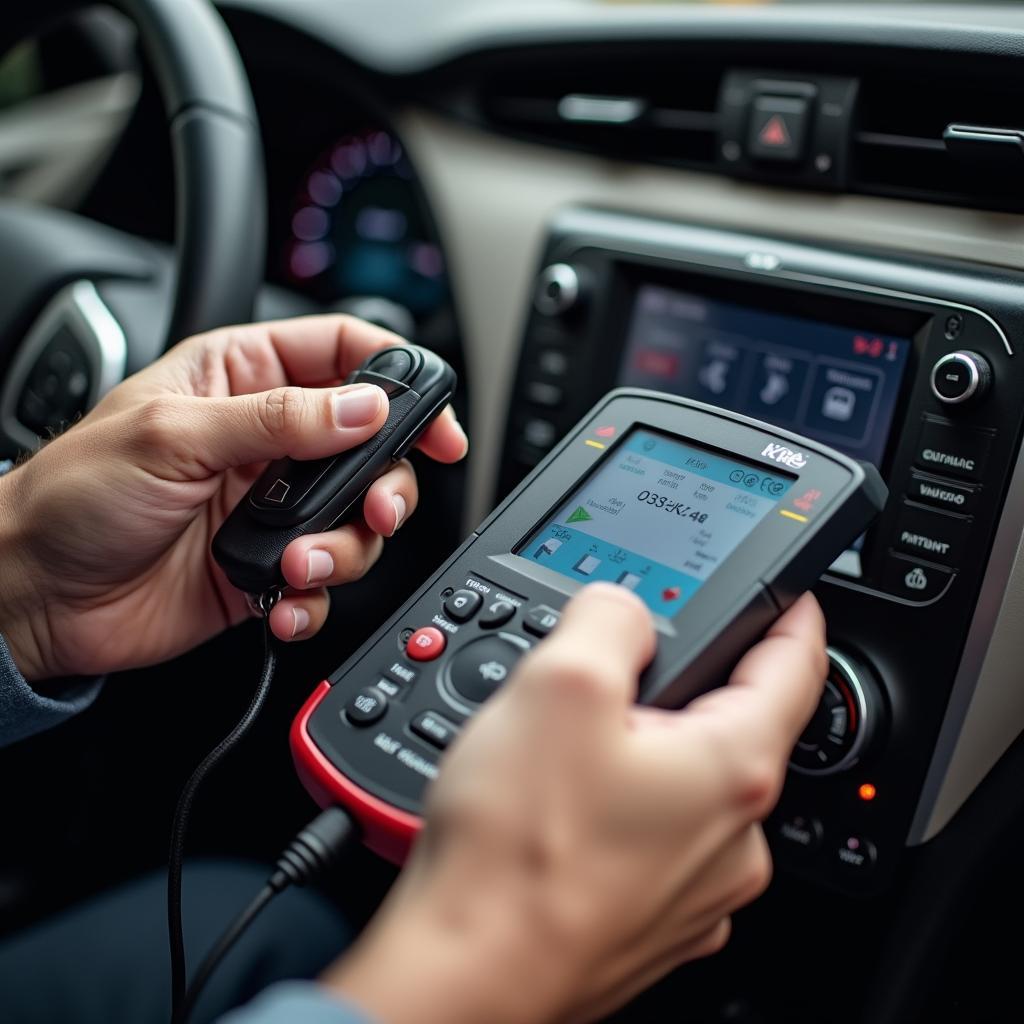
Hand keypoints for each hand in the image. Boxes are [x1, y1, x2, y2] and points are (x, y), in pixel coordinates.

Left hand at [0, 316, 466, 679]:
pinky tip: (283, 599)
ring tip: (298, 563)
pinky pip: (326, 579)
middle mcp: (267, 440)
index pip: (344, 356)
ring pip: (359, 519)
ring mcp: (273, 506)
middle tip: (375, 507)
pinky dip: (316, 596)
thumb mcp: (173, 435)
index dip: (400, 381)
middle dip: (387, 483)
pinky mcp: (270, 566)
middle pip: (374, 446)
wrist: (35, 595)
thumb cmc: (75, 494)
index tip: (436, 422)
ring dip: (344, 548)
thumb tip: (364, 409)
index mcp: (242, 379)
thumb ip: (278, 420)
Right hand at [324, 584, 825, 1023]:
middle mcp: (731, 837)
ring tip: (566, 753)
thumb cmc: (514, 853)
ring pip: (684, 783)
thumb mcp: (558, 684)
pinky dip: (620, 808)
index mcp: (732, 768)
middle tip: (611, 675)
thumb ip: (608, 620)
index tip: (790, 593)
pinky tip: (560, 810)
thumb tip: (623, 610)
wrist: (466, 976)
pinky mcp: (652, 919)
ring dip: (641, 752)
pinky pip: (652, 836)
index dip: (792, 613)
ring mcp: (695, 888)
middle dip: (679, 687)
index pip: (796, 665)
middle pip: (729, 724)